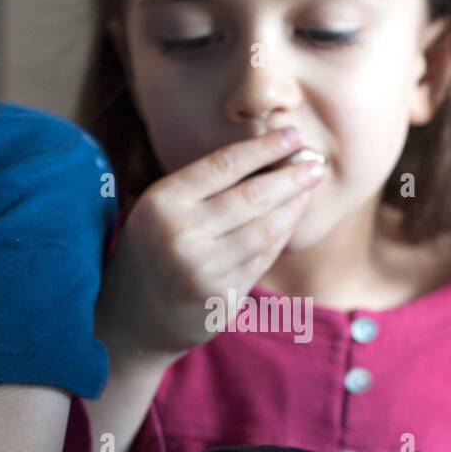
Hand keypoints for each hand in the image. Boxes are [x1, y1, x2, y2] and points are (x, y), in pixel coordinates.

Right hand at [98, 127, 325, 361]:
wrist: (135, 316)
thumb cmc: (156, 247)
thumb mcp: (164, 208)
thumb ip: (207, 185)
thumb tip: (274, 154)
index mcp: (162, 203)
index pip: (224, 165)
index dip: (264, 148)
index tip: (293, 135)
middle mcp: (181, 237)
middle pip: (252, 197)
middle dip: (291, 176)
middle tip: (316, 163)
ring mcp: (204, 271)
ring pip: (266, 230)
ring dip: (294, 205)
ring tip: (309, 187)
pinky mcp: (223, 298)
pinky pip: (263, 259)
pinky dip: (281, 235)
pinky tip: (292, 218)